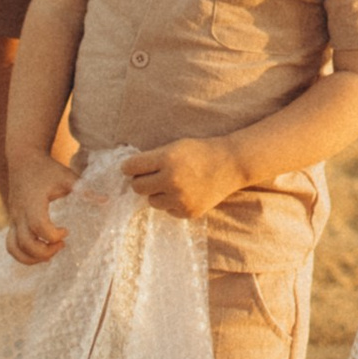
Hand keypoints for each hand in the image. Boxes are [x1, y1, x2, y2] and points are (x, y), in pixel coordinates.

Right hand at [6, 154, 76, 263]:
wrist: (23, 158)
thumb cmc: (48, 169)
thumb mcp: (68, 177)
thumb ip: (86, 190)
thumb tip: (107, 201)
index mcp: (33, 201)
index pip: (39, 226)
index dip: (54, 235)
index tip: (67, 231)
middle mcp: (20, 212)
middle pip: (26, 243)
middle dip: (45, 251)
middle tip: (62, 244)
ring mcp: (14, 218)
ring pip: (14, 248)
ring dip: (32, 257)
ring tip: (49, 254)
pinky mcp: (12, 221)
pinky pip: (11, 245)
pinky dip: (23, 254)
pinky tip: (40, 251)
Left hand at [123, 136, 247, 221]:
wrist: (229, 165)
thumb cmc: (199, 152)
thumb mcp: (175, 147)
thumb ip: (153, 158)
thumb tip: (128, 171)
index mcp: (167, 159)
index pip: (132, 167)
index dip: (129, 167)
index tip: (130, 167)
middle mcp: (172, 180)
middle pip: (137, 187)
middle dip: (141, 180)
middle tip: (151, 176)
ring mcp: (180, 198)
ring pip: (151, 201)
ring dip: (157, 193)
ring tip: (172, 183)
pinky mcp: (188, 212)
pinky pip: (167, 210)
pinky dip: (172, 202)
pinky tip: (185, 192)